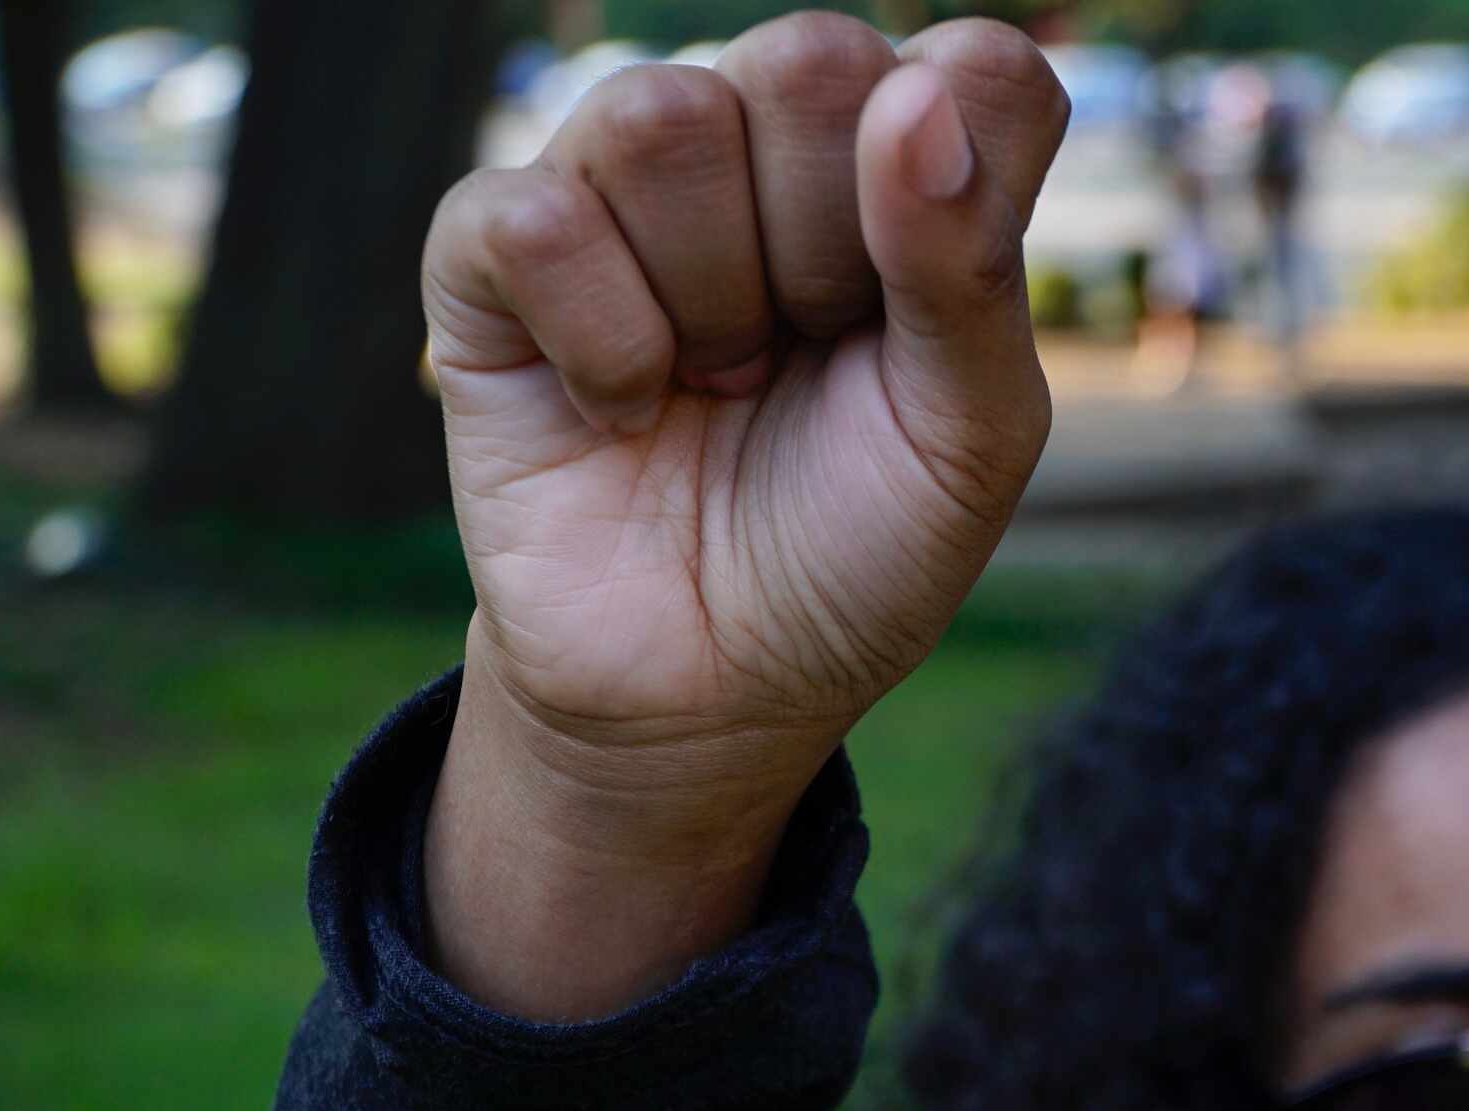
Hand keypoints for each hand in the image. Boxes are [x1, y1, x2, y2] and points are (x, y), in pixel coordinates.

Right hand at [415, 14, 1066, 1018]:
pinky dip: (600, 340)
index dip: (956, 188)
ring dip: (712, 299)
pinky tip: (623, 408)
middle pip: (813, 59)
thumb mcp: (969, 439)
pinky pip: (533, 212)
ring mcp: (624, 184)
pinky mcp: (491, 253)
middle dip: (830, 249)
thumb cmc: (857, 551)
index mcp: (911, 165)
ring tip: (716, 382)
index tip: (925, 317)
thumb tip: (919, 89)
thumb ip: (973, 267)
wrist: (716, 690)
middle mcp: (770, 142)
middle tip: (811, 357)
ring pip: (664, 116)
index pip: (977, 68)